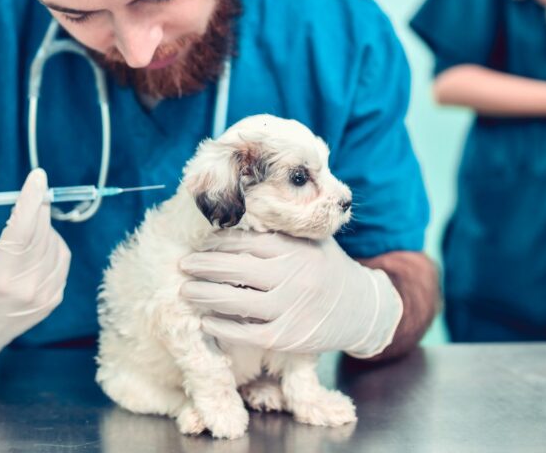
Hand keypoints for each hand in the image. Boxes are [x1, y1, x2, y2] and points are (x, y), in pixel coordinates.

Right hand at [0, 169, 70, 365]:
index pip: (22, 229)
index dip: (30, 199)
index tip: (38, 176)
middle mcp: (26, 288)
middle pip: (41, 232)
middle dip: (35, 208)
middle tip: (27, 196)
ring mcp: (44, 296)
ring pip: (55, 243)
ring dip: (42, 226)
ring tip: (21, 230)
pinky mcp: (53, 300)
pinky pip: (62, 259)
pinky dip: (51, 244)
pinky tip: (34, 245)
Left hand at [179, 230, 403, 356]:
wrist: (362, 310)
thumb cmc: (327, 268)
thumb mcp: (312, 241)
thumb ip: (282, 229)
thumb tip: (240, 209)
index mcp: (295, 249)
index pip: (247, 243)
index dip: (218, 243)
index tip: (199, 242)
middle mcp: (292, 277)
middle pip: (236, 270)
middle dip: (204, 267)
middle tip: (183, 265)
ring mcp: (289, 309)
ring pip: (236, 302)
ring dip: (205, 296)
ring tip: (186, 290)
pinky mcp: (287, 337)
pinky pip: (247, 333)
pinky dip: (224, 328)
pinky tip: (206, 321)